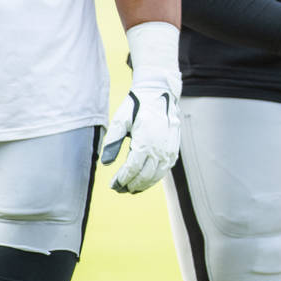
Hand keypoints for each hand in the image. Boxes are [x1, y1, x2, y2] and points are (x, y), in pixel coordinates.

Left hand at [101, 21, 181, 193]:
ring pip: (157, 175)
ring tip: (131, 188)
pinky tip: (146, 179)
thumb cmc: (137, 105)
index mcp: (145, 139)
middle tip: (119, 189)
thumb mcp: (121, 119)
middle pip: (145, 175)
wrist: (160, 91)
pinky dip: (156, 177)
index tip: (113, 184)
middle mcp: (160, 146)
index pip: (133, 168)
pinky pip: (166, 168)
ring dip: (144, 184)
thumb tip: (106, 163)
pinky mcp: (174, 148)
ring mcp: (169, 148)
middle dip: (131, 185)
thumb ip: (112, 142)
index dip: (122, 179)